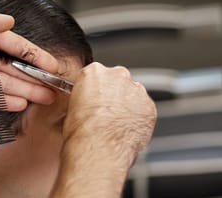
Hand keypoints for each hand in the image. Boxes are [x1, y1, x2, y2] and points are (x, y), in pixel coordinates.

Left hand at [0, 0, 57, 110]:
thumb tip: (8, 22)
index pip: (13, 43)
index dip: (33, 53)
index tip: (51, 63)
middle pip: (13, 66)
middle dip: (34, 76)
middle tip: (54, 86)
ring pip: (3, 83)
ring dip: (23, 90)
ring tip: (43, 97)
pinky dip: (1, 99)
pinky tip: (18, 103)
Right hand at [50, 62, 156, 197]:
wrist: (100, 148)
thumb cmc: (82, 131)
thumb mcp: (71, 108)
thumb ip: (84, 98)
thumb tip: (86, 105)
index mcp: (94, 72)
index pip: (96, 75)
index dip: (95, 89)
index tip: (95, 99)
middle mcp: (117, 76)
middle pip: (117, 81)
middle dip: (114, 94)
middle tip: (106, 112)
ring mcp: (136, 90)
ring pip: (133, 94)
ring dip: (128, 105)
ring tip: (117, 123)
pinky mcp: (150, 106)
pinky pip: (145, 109)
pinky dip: (139, 117)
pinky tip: (128, 129)